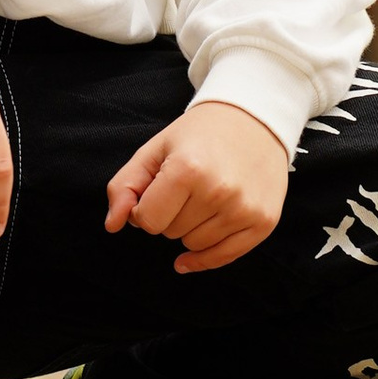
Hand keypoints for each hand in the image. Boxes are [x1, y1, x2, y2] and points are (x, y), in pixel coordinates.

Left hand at [105, 98, 287, 273]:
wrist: (254, 120)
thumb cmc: (198, 135)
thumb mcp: (154, 150)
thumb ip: (124, 186)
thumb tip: (113, 225)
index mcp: (187, 169)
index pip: (147, 220)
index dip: (144, 208)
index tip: (156, 191)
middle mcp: (219, 191)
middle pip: (171, 232)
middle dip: (170, 215)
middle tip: (186, 187)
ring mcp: (244, 209)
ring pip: (195, 245)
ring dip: (190, 229)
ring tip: (203, 197)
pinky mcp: (264, 221)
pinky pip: (224, 257)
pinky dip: (204, 259)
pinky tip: (188, 258)